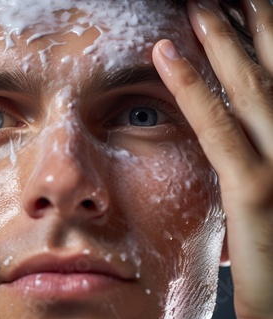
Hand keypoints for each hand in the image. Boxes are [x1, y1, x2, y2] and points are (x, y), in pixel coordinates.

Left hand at [152, 1, 272, 318]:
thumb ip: (263, 149)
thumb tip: (243, 119)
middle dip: (251, 17)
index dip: (267, 32)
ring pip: (251, 83)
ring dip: (222, 35)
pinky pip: (217, 128)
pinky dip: (191, 86)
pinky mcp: (257, 190)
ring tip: (197, 1)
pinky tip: (165, 52)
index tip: (243, 0)